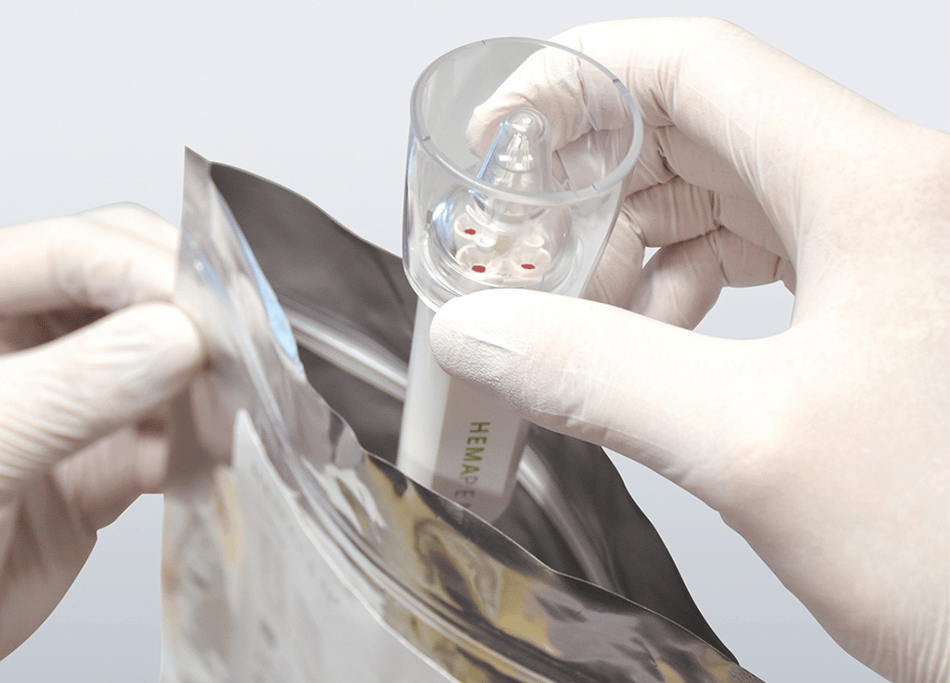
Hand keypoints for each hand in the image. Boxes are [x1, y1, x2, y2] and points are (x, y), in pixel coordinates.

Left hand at [0, 204, 201, 656]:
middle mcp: (28, 343)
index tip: (212, 315)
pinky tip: (211, 456)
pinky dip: (201, 447)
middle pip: (134, 291)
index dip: (151, 271)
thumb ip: (75, 387)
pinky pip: (171, 438)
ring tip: (238, 405)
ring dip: (206, 384)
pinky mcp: (102, 464)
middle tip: (241, 348)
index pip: (77, 250)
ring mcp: (69, 402)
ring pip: (165, 363)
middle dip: (192, 317)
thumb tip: (180, 337)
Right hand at [430, 19, 947, 682]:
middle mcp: (886, 194)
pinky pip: (751, 254)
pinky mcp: (875, 294)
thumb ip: (598, 377)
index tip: (503, 134)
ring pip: (719, 197)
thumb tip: (480, 332)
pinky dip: (678, 289)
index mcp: (872, 188)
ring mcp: (884, 242)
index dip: (579, 81)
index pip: (696, 67)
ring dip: (631, 249)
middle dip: (592, 188)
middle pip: (698, 131)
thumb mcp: (753, 449)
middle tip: (522, 250)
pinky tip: (647, 349)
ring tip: (579, 321)